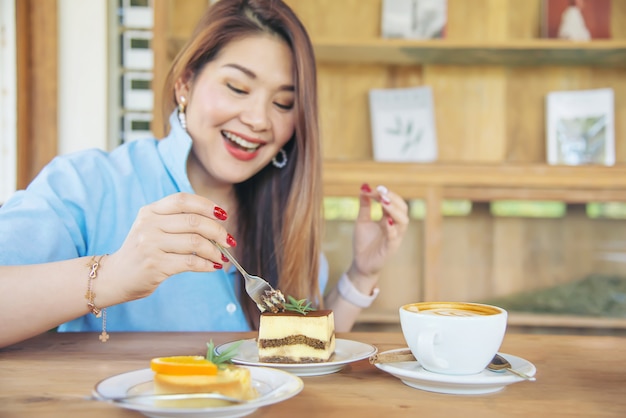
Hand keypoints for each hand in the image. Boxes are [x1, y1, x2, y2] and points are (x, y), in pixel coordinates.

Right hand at [104, 192, 232, 301]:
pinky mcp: (155, 265)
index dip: (206, 205)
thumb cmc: (142, 252)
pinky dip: (207, 265)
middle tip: (229, 240)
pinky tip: (214, 266)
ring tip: (222, 256)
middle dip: (218, 231)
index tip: (223, 215)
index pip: (182, 200)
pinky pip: (190, 262)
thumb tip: (217, 224)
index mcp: (150, 211)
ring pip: (195, 243)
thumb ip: (177, 221)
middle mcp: (149, 225)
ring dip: (215, 251)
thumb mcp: (152, 228)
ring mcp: (150, 245)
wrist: (114, 277)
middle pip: (193, 221)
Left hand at [348, 184, 408, 287]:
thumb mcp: (362, 221)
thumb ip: (365, 206)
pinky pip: (394, 237)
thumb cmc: (363, 242)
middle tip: (381, 191)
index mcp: (389, 219)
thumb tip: (363, 188)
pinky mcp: (390, 248)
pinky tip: (386, 220)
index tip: (374, 188)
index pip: (393, 202)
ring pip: (403, 221)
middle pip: (403, 209)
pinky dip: (392, 228)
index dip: (385, 194)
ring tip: (384, 202)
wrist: (360, 263)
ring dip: (394, 210)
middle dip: (393, 198)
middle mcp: (395, 227)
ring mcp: (394, 237)